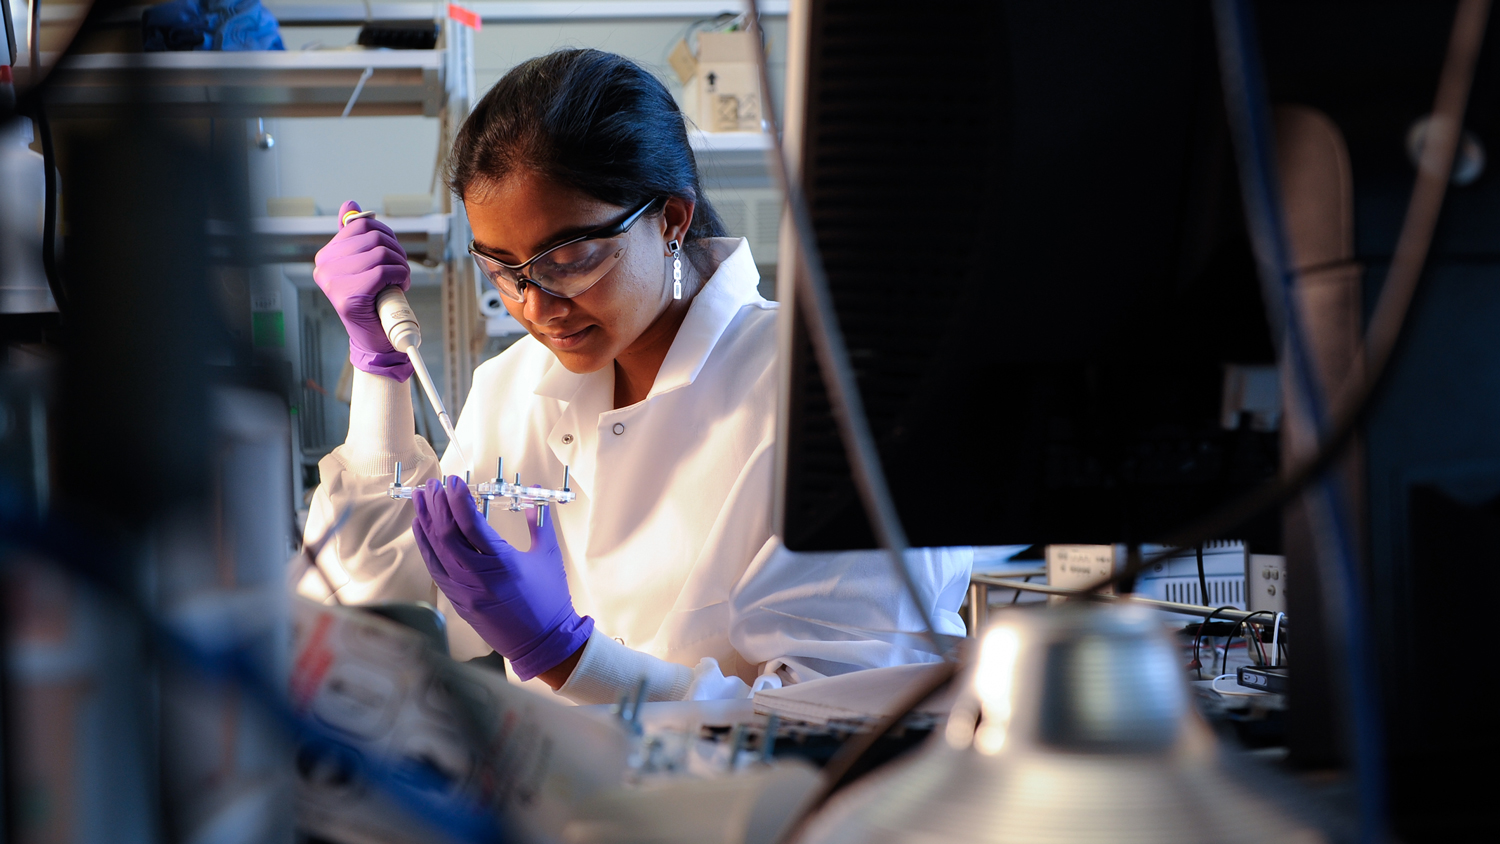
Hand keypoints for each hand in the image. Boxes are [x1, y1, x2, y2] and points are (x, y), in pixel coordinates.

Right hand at [313, 200, 412, 380]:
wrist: (375, 340)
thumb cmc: (372, 301)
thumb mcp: (362, 264)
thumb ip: (354, 235)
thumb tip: (350, 204)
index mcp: (325, 257)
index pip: (360, 225)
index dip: (385, 234)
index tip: (390, 252)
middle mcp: (324, 268)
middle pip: (374, 237)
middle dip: (396, 251)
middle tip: (399, 269)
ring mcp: (334, 283)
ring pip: (382, 253)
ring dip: (401, 266)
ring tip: (400, 280)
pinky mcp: (350, 297)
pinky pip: (386, 271)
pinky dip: (402, 277)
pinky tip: (399, 288)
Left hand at [412, 476, 592, 681]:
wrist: (543, 643)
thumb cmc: (550, 600)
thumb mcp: (548, 556)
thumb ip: (539, 522)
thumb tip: (535, 495)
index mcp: (502, 563)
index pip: (470, 524)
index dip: (458, 499)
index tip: (452, 480)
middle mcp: (478, 577)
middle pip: (447, 534)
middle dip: (437, 505)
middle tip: (433, 484)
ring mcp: (464, 591)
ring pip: (435, 551)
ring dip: (425, 521)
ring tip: (419, 498)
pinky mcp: (458, 602)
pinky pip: (435, 569)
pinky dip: (425, 546)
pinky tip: (421, 528)